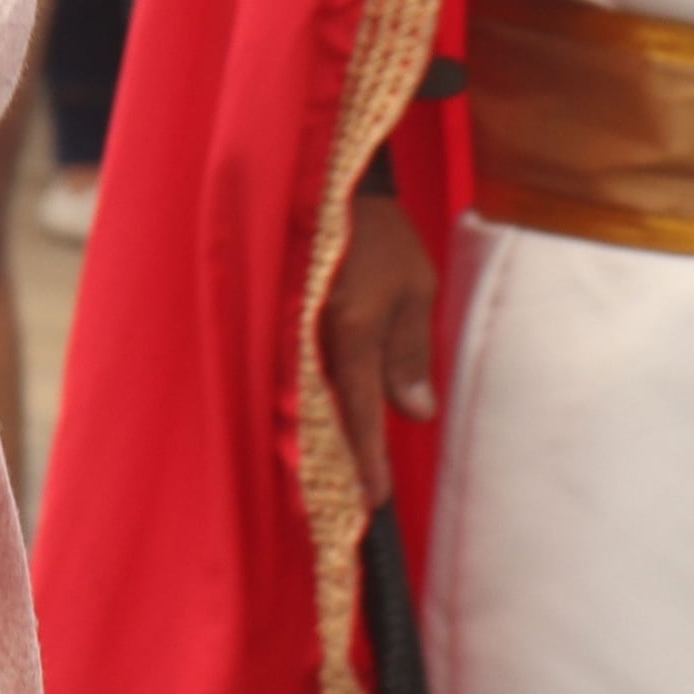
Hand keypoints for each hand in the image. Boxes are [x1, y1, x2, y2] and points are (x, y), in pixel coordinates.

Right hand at [316, 189, 437, 493]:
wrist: (326, 187)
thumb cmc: (379, 236)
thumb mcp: (414, 289)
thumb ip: (410, 354)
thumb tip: (416, 414)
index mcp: (354, 331)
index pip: (362, 412)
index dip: (368, 459)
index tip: (376, 499)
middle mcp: (313, 338)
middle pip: (325, 417)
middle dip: (336, 463)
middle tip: (348, 506)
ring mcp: (289, 332)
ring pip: (303, 401)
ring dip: (318, 438)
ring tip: (324, 482)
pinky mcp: (276, 325)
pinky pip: (291, 376)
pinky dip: (304, 405)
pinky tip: (308, 427)